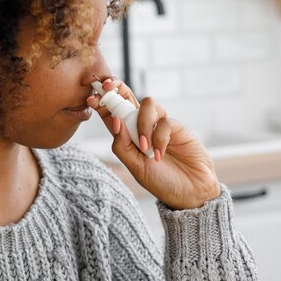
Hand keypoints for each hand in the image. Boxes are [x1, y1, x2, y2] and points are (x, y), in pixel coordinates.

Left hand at [87, 77, 220, 209]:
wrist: (190, 192)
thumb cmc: (161, 182)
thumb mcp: (135, 168)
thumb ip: (122, 145)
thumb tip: (115, 121)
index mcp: (126, 135)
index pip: (111, 112)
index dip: (101, 101)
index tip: (90, 99)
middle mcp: (141, 126)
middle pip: (127, 97)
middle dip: (117, 89)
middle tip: (109, 89)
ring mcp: (158, 124)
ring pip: (147, 104)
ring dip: (143, 124)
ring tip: (145, 147)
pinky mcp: (175, 126)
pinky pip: (164, 121)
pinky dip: (159, 138)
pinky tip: (159, 155)